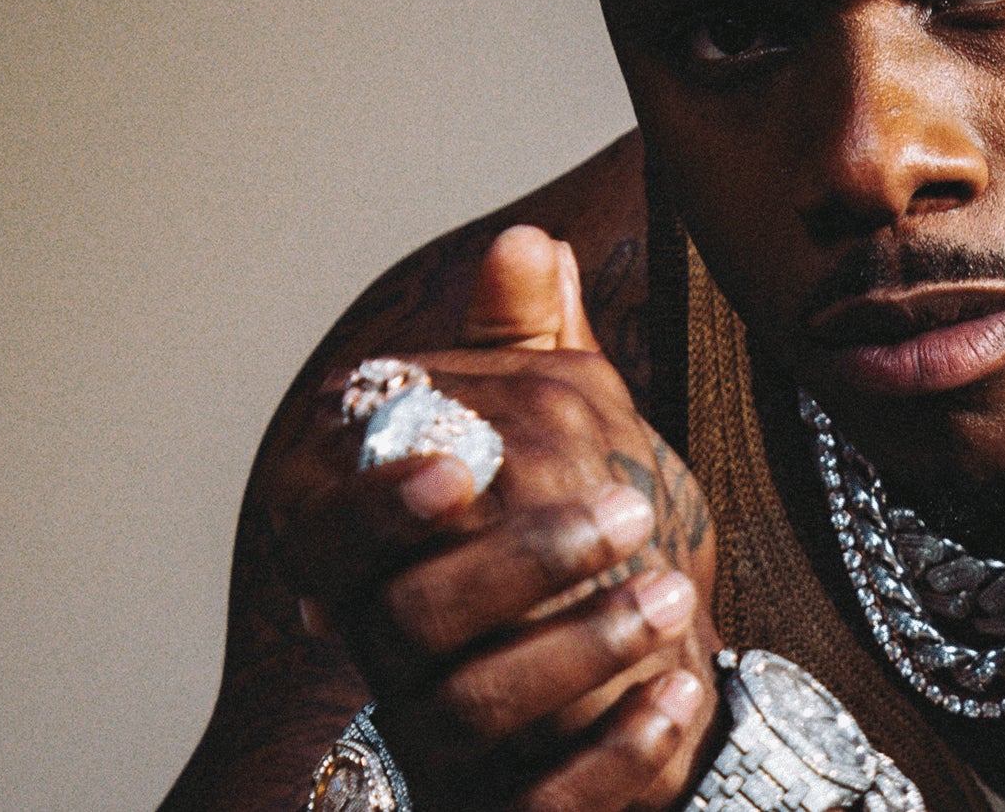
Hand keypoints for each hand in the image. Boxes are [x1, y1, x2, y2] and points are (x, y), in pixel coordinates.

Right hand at [271, 225, 721, 810]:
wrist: (605, 690)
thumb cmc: (563, 544)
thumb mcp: (557, 432)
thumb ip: (530, 352)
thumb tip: (526, 249)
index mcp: (375, 556)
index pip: (322, 532)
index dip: (376, 503)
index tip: (457, 469)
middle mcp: (388, 653)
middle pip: (408, 618)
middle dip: (521, 563)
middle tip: (631, 513)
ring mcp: (442, 741)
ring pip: (472, 710)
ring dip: (582, 650)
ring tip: (676, 595)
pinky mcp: (506, 805)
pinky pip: (540, 802)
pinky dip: (615, 754)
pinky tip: (682, 696)